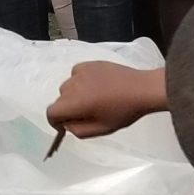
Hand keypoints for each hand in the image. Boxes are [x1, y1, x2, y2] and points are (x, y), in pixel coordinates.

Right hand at [47, 62, 168, 139]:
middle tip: (86, 114)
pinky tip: (95, 86)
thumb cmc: (123, 112)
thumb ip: (78, 130)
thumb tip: (67, 124)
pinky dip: (80, 81)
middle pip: (60, 100)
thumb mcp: (100, 129)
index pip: (51, 112)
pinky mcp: (88, 63)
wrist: (142, 89)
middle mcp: (74, 85)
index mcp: (76, 103)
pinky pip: (76, 74)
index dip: (55, 122)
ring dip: (74, 95)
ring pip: (67, 87)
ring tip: (93, 99)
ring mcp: (80, 72)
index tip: (66, 125)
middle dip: (67, 109)